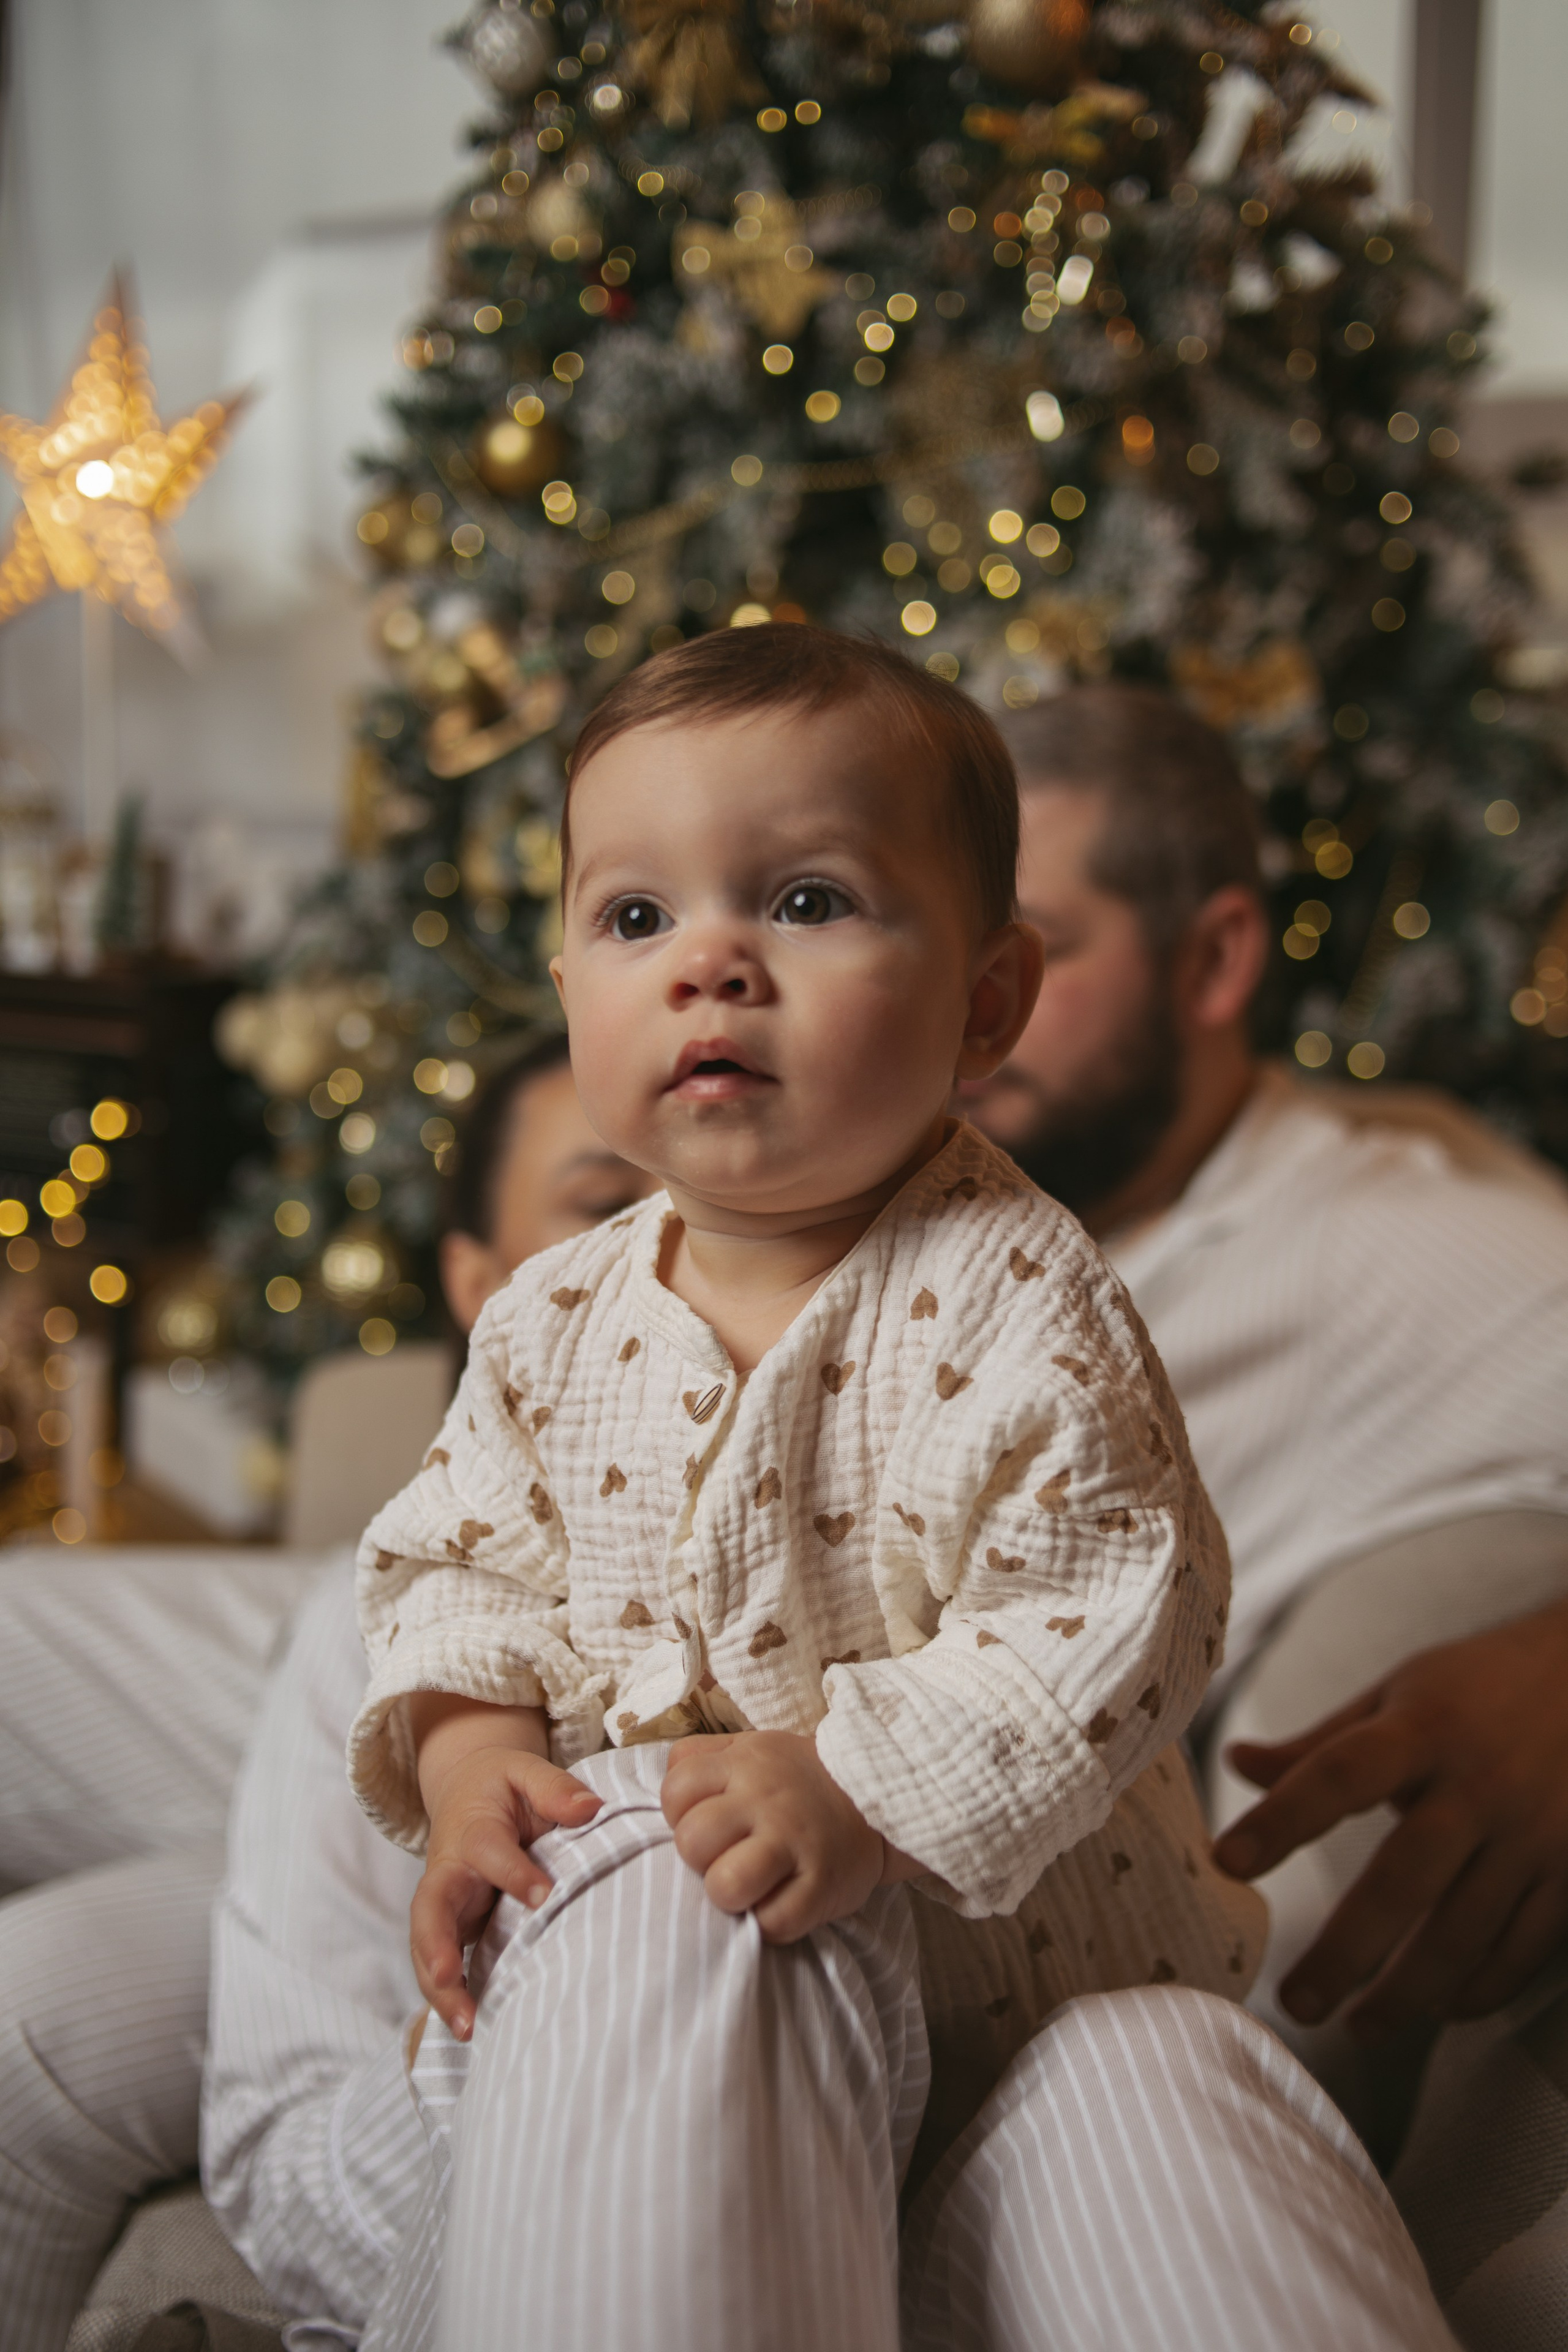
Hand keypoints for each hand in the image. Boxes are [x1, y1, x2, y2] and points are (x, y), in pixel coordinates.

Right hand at [412, 1745, 600, 2038]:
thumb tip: (592, 1808)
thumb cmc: (503, 1785)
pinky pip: (440, 1962)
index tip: (545, 1897)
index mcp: (473, 1830)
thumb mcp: (527, 1771)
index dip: (513, 1874)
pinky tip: (470, 2030)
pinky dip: (448, 1996)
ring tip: (465, 2027)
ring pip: (426, 1946)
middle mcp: (449, 1870)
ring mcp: (445, 1903)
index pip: (488, 1852)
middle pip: (430, 1908)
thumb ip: (555, 1788)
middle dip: (435, 1944)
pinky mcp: (451, 1927)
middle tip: (449, 1977)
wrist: (466, 1791)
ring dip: (440, 1988)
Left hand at [661, 1730, 887, 1941]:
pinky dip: (768, 1924)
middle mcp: (765, 1799)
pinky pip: (773, 1923)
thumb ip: (699, 1758)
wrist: (875, 1796)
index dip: (679, 1815)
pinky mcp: (822, 1886)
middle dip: (699, 1859)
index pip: (675, 1792)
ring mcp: (795, 1843)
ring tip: (748, 1886)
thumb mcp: (748, 1749)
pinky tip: (779, 1903)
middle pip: (692, 1842)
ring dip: (729, 1895)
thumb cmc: (795, 1779)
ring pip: (726, 1885)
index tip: (706, 1822)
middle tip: (726, 1856)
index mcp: (742, 1764)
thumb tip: (663, 1783)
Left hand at [1213, 1598, 1567, 2034]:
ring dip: (1408, 1992)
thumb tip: (1234, 1762)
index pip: (1341, 1773)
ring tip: (1356, 2027)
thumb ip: (1321, 1744)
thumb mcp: (1398, 1694)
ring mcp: (1534, 1834)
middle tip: (1294, 2001)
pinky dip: (1479, 1989)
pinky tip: (1438, 2009)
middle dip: (1346, 1949)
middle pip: (1404, 1879)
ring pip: (1466, 1933)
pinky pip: (1522, 1949)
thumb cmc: (1479, 1687)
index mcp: (1425, 1728)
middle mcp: (1480, 1784)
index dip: (1283, 1817)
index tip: (1226, 1861)